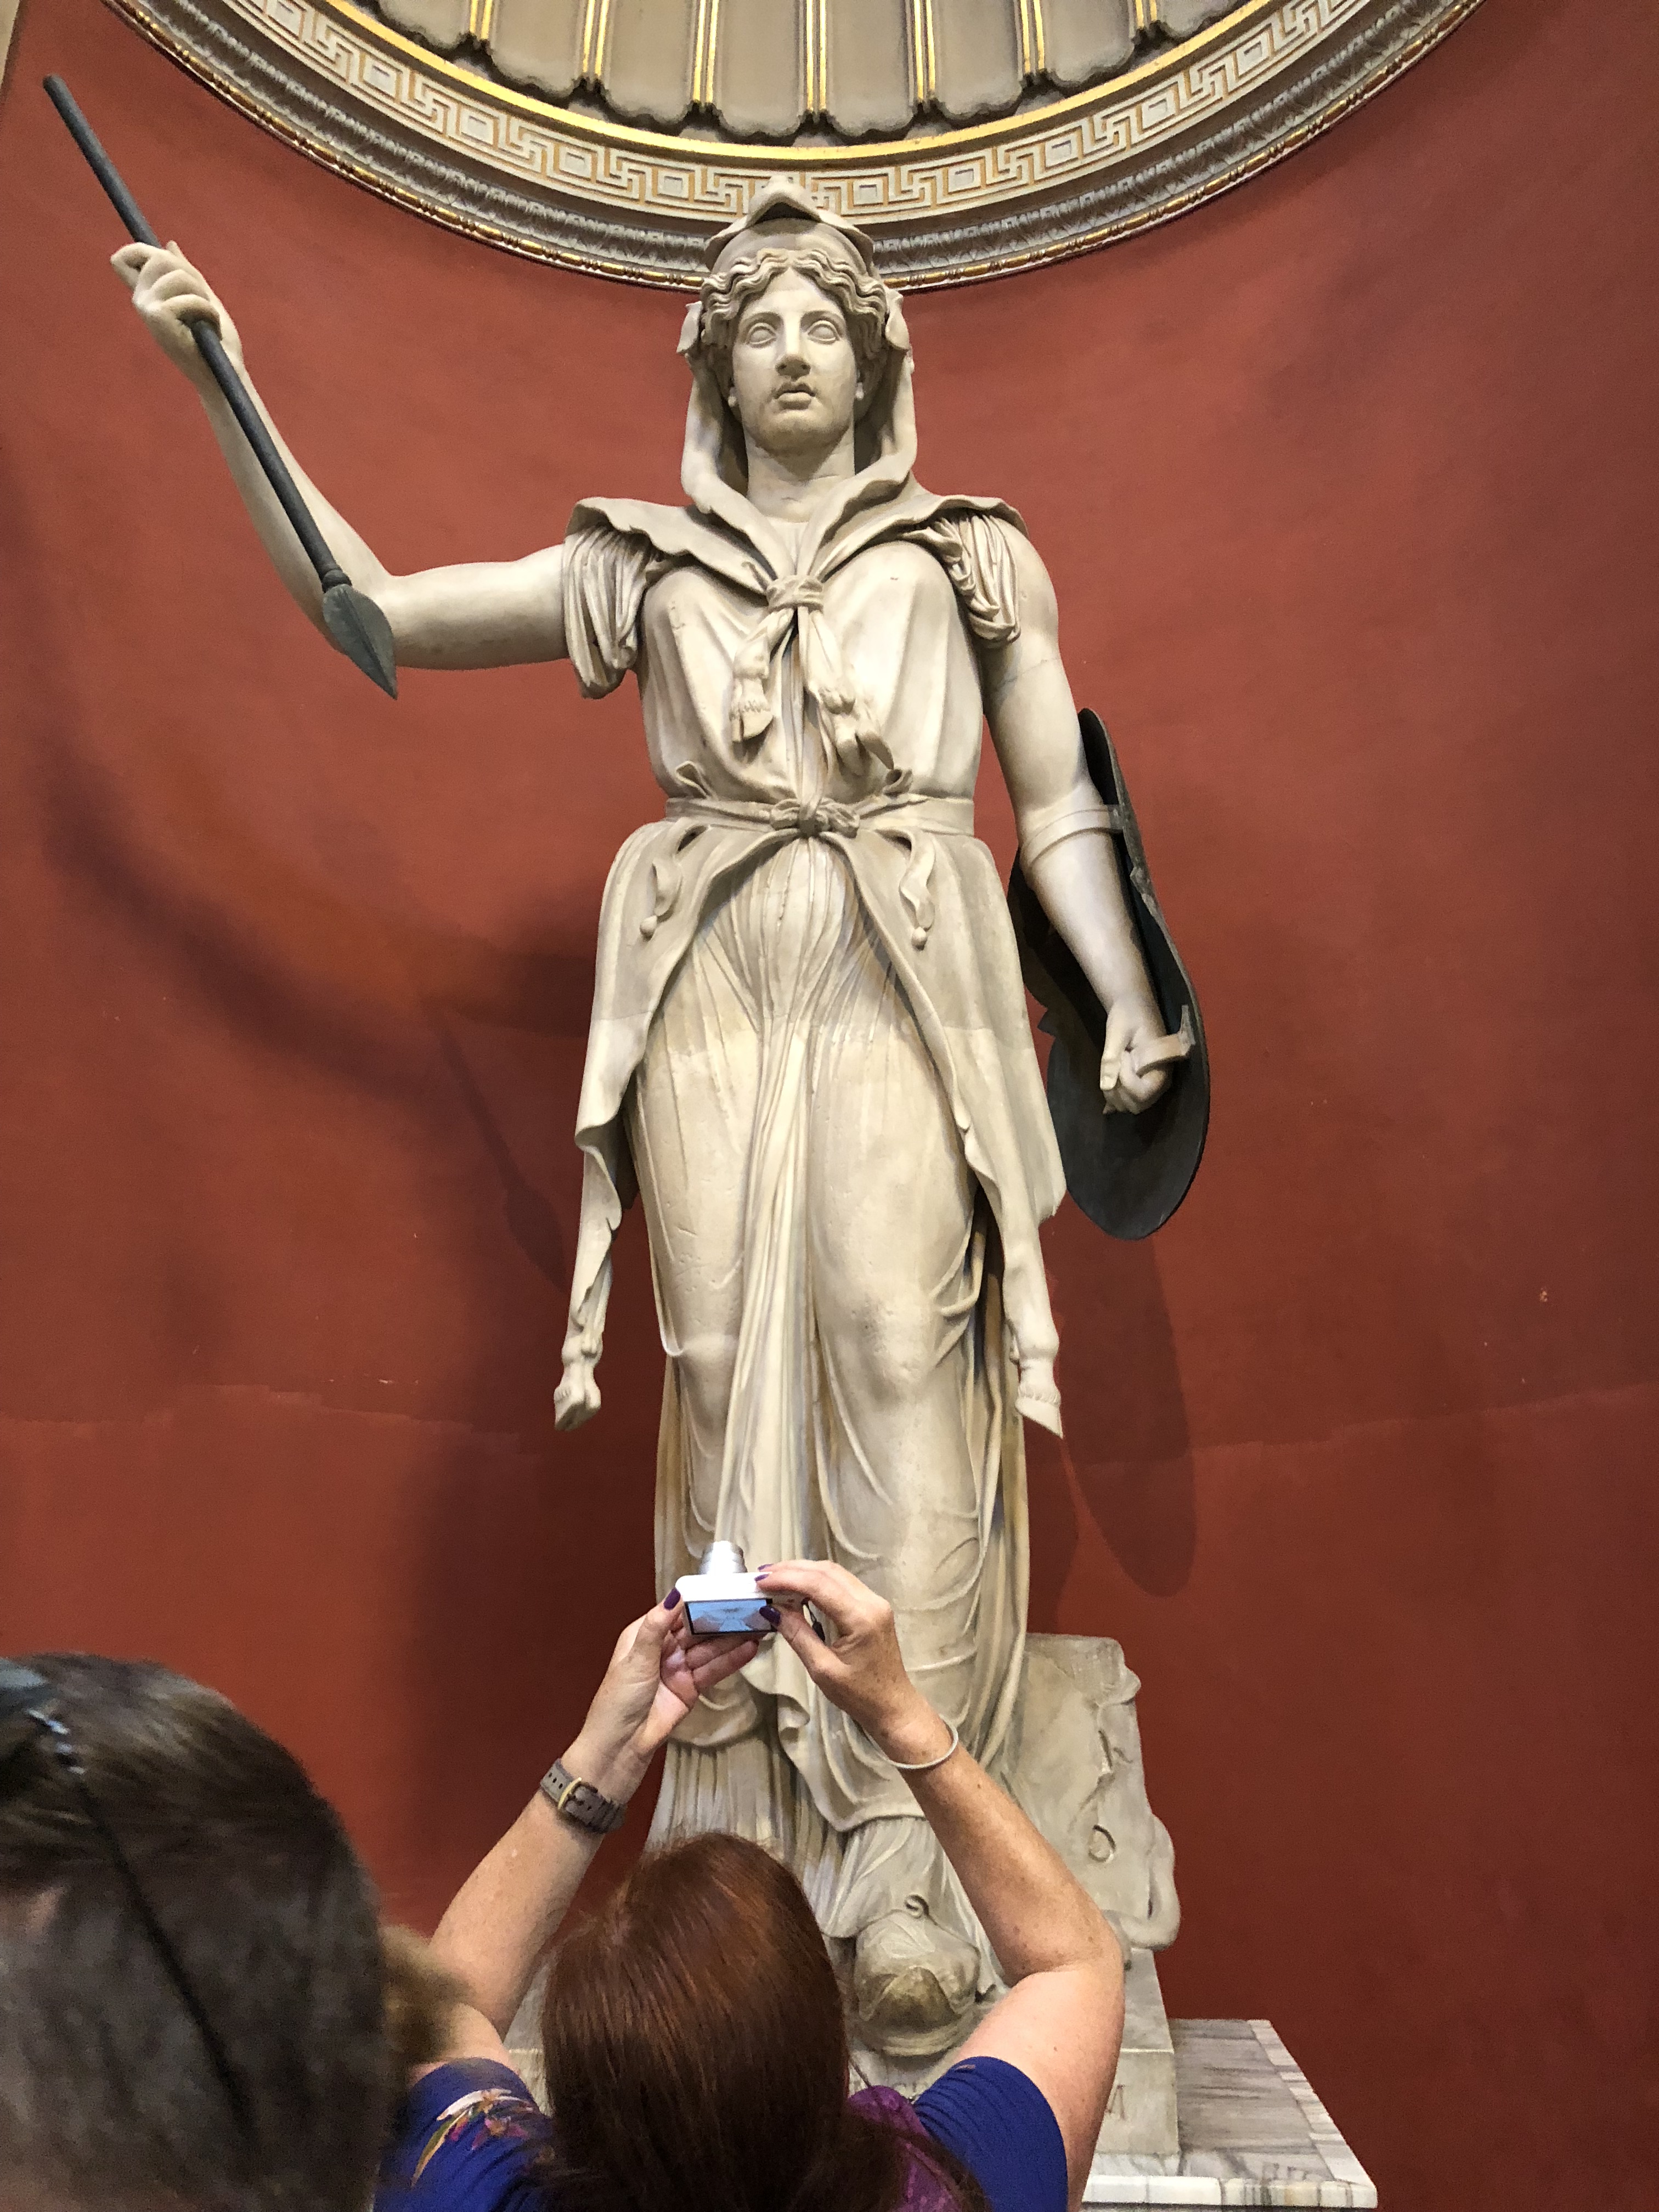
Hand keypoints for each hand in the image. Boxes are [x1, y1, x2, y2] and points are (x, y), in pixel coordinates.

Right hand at [111, 241, 244, 396]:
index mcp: (148, 295)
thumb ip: (184, 272)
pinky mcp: (157, 318)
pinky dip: (207, 311)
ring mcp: (146, 309)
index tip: (166, 260)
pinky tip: (208, 328)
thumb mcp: (201, 297)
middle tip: (201, 303)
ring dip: (202, 296)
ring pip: (177, 275)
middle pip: (159, 258)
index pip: (123, 260)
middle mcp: (141, 301)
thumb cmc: (214, 339)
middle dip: (190, 276)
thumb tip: (170, 244)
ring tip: (205, 318)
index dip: (139, 250)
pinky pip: (188, 298)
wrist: (223, 371)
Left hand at [563, 1598, 757, 1803]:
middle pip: (697, 1628)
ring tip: (757, 1625)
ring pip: (709, 1648)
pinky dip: (732, 1660)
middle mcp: (664, 1648)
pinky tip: (749, 1648)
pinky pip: (713, 1670)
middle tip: (748, 1606)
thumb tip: (674, 1595)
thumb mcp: (636, 1658)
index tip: (722, 1588)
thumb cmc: (617, 1700)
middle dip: (721, 1618)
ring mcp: (679, 1668)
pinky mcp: (691, 1688)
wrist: (620, 1745)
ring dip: (732, 1638)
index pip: (677, 1611)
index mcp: (645, 1634)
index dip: (698, 1599)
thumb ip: (657, 1626)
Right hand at [756, 1561, 951, 1766]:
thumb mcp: (822, 1670)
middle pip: (827, 1572)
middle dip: (793, 1570)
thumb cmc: (859, 1695)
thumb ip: (798, 1635)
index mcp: (860, 1618)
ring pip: (835, 1573)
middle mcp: (871, 1602)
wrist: (892, 1706)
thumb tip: (772, 1609)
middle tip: (763, 1575)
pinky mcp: (874, 1606)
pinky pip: (842, 1583)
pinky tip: (799, 1587)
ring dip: (805, 1572)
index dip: (787, 1578)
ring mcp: (875, 1602)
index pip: (819, 1585)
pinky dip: (818, 1581)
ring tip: (776, 1577)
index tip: (761, 1581)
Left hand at [1099, 990, 1172, 1114]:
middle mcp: (1160, 1080)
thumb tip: (1106, 1086)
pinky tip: (1107, 1085)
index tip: (1123, 1056)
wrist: (1132, 1005)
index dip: (1126, 1080)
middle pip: (1138, 1105)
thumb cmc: (1128, 1014)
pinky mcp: (1142, 1083)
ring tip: (1112, 1068)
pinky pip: (1129, 1101)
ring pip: (1131, 1106)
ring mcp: (1152, 1083)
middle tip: (1115, 1063)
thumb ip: (1111, 1059)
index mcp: (1161, 1066)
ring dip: (1115, 1094)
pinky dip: (1115, 1098)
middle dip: (1119, 1090)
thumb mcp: (1117, 1033)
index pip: (1143, 1093)